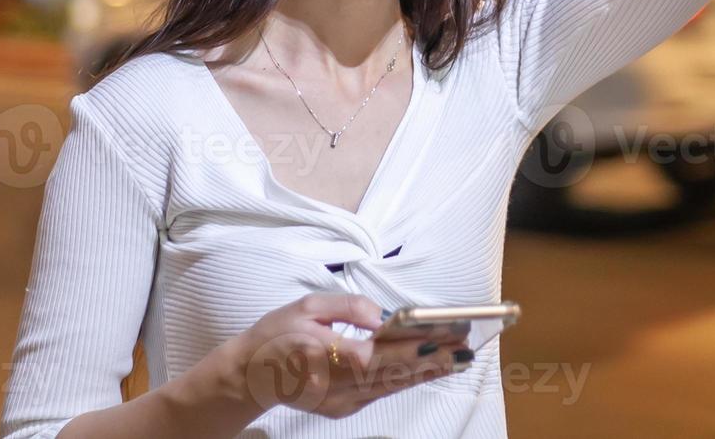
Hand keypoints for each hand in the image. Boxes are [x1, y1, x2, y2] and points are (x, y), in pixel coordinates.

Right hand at [228, 292, 472, 419]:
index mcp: (323, 354)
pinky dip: (408, 380)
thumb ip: (347, 306)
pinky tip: (429, 370)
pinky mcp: (341, 409)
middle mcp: (334, 384)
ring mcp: (339, 401)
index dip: (414, 346)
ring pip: (391, 386)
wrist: (248, 375)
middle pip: (391, 373)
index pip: (378, 353)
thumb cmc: (277, 334)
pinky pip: (381, 393)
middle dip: (432, 358)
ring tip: (458, 358)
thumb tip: (383, 315)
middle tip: (466, 346)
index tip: (446, 334)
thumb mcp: (306, 305)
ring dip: (426, 372)